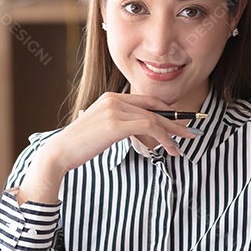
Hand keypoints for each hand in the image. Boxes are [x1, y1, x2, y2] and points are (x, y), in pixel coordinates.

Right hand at [17, 92, 197, 203]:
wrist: (60, 152)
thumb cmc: (79, 146)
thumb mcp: (101, 129)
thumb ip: (119, 124)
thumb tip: (140, 131)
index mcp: (111, 97)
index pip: (146, 101)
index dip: (166, 111)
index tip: (179, 122)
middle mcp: (114, 99)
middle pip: (154, 108)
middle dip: (175, 121)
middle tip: (190, 133)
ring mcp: (115, 110)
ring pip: (154, 118)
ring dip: (172, 133)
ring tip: (181, 147)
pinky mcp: (117, 124)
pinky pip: (149, 127)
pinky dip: (164, 138)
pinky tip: (169, 150)